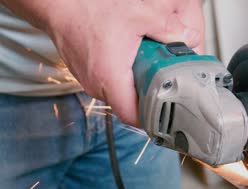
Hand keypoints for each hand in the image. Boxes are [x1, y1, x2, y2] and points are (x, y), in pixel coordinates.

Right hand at [46, 0, 204, 125]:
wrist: (60, 5)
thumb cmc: (88, 9)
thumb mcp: (139, 15)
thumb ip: (168, 28)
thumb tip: (188, 39)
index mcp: (111, 78)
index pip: (134, 116)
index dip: (153, 118)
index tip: (168, 113)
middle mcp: (98, 85)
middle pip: (129, 107)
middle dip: (148, 99)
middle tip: (165, 86)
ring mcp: (91, 82)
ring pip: (120, 96)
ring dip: (135, 87)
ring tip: (148, 70)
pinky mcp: (88, 75)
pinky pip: (109, 85)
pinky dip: (123, 78)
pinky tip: (131, 62)